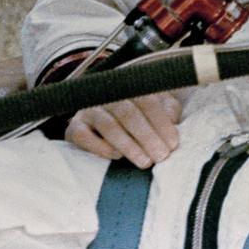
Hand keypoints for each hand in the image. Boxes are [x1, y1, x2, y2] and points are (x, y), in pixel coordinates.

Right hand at [64, 92, 181, 168]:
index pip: (148, 102)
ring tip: (145, 162)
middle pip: (129, 114)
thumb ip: (168, 111)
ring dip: (129, 145)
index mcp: (131, 87)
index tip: (173, 144)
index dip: (161, 123)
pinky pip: (84, 136)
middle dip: (147, 137)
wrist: (104, 120)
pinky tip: (116, 156)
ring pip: (109, 125)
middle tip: (160, 156)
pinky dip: (100, 147)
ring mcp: (90, 109)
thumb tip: (174, 122)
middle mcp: (109, 95)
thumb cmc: (141, 115)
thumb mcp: (160, 108)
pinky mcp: (75, 127)